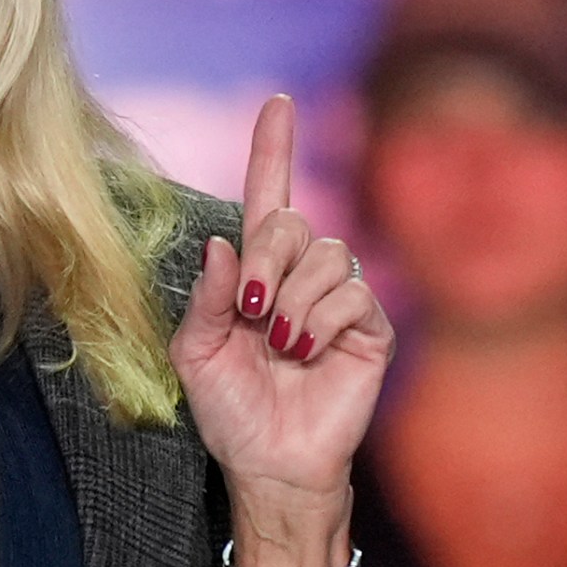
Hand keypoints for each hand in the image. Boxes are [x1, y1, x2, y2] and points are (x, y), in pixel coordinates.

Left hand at [168, 96, 393, 566]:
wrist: (268, 463)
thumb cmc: (230, 409)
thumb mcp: (195, 351)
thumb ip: (207, 296)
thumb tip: (223, 243)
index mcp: (256, 271)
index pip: (270, 194)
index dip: (273, 147)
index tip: (277, 102)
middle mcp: (301, 274)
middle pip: (293, 222)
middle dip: (265, 259)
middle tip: (250, 309)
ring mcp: (339, 298)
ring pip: (326, 255)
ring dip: (292, 299)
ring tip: (280, 345)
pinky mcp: (370, 327)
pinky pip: (350, 293)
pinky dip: (319, 320)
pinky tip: (306, 352)